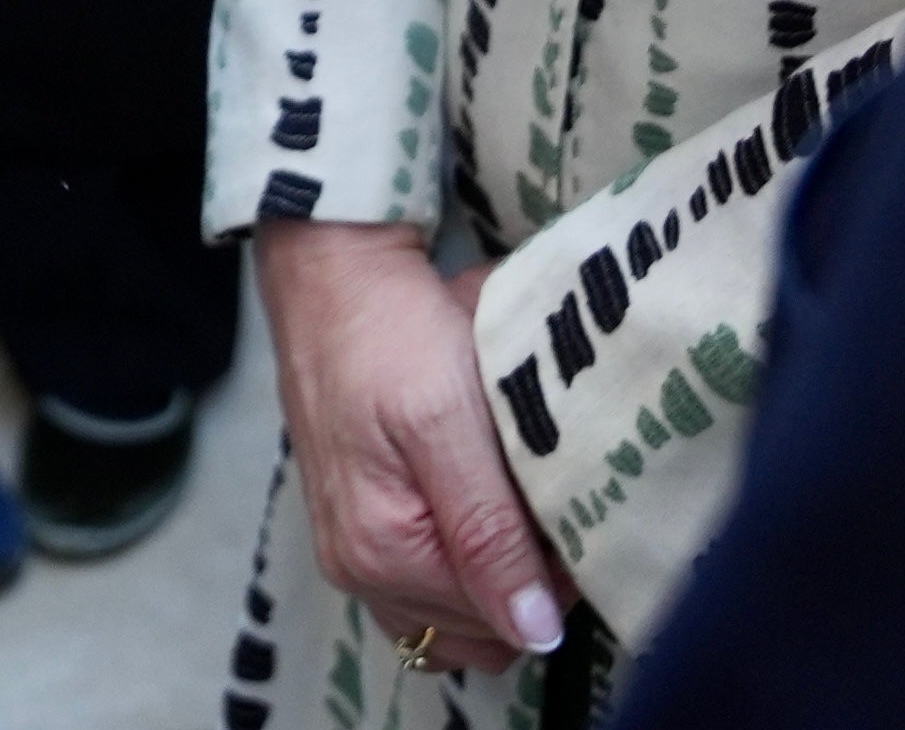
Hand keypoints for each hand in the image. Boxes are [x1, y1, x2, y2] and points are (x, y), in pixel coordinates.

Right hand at [261, 220, 577, 674]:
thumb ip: (488, 533)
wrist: (331, 270)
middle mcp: (359, 571)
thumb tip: (536, 635)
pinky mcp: (355, 525)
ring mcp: (353, 553)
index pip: (509, 624)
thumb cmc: (389, 333)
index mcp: (382, 554)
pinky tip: (479, 502)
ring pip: (460, 613)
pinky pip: (428, 585)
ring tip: (514, 494)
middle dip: (528, 577)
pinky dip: (464, 560)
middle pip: (484, 628)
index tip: (573, 508)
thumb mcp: (447, 422)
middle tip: (545, 495)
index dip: (558, 576)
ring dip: (499, 570)